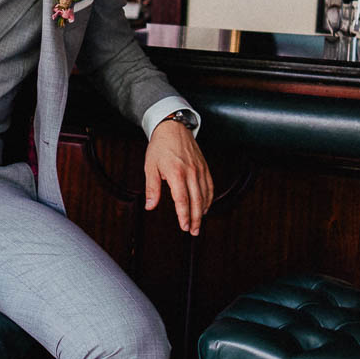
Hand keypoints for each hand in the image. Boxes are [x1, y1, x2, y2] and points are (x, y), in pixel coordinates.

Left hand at [145, 119, 212, 235]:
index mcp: (176, 173)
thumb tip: (150, 206)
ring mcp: (200, 170)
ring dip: (202, 211)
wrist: (173, 127)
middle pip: (196, 201)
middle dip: (195, 219)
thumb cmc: (160, 147)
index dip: (184, 215)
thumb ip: (151, 188)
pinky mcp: (205, 167)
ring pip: (205, 195)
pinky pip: (210, 186)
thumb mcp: (150, 167)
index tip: (184, 226)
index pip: (182, 200)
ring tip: (198, 223)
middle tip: (193, 231)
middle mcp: (191, 172)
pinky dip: (209, 199)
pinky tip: (205, 207)